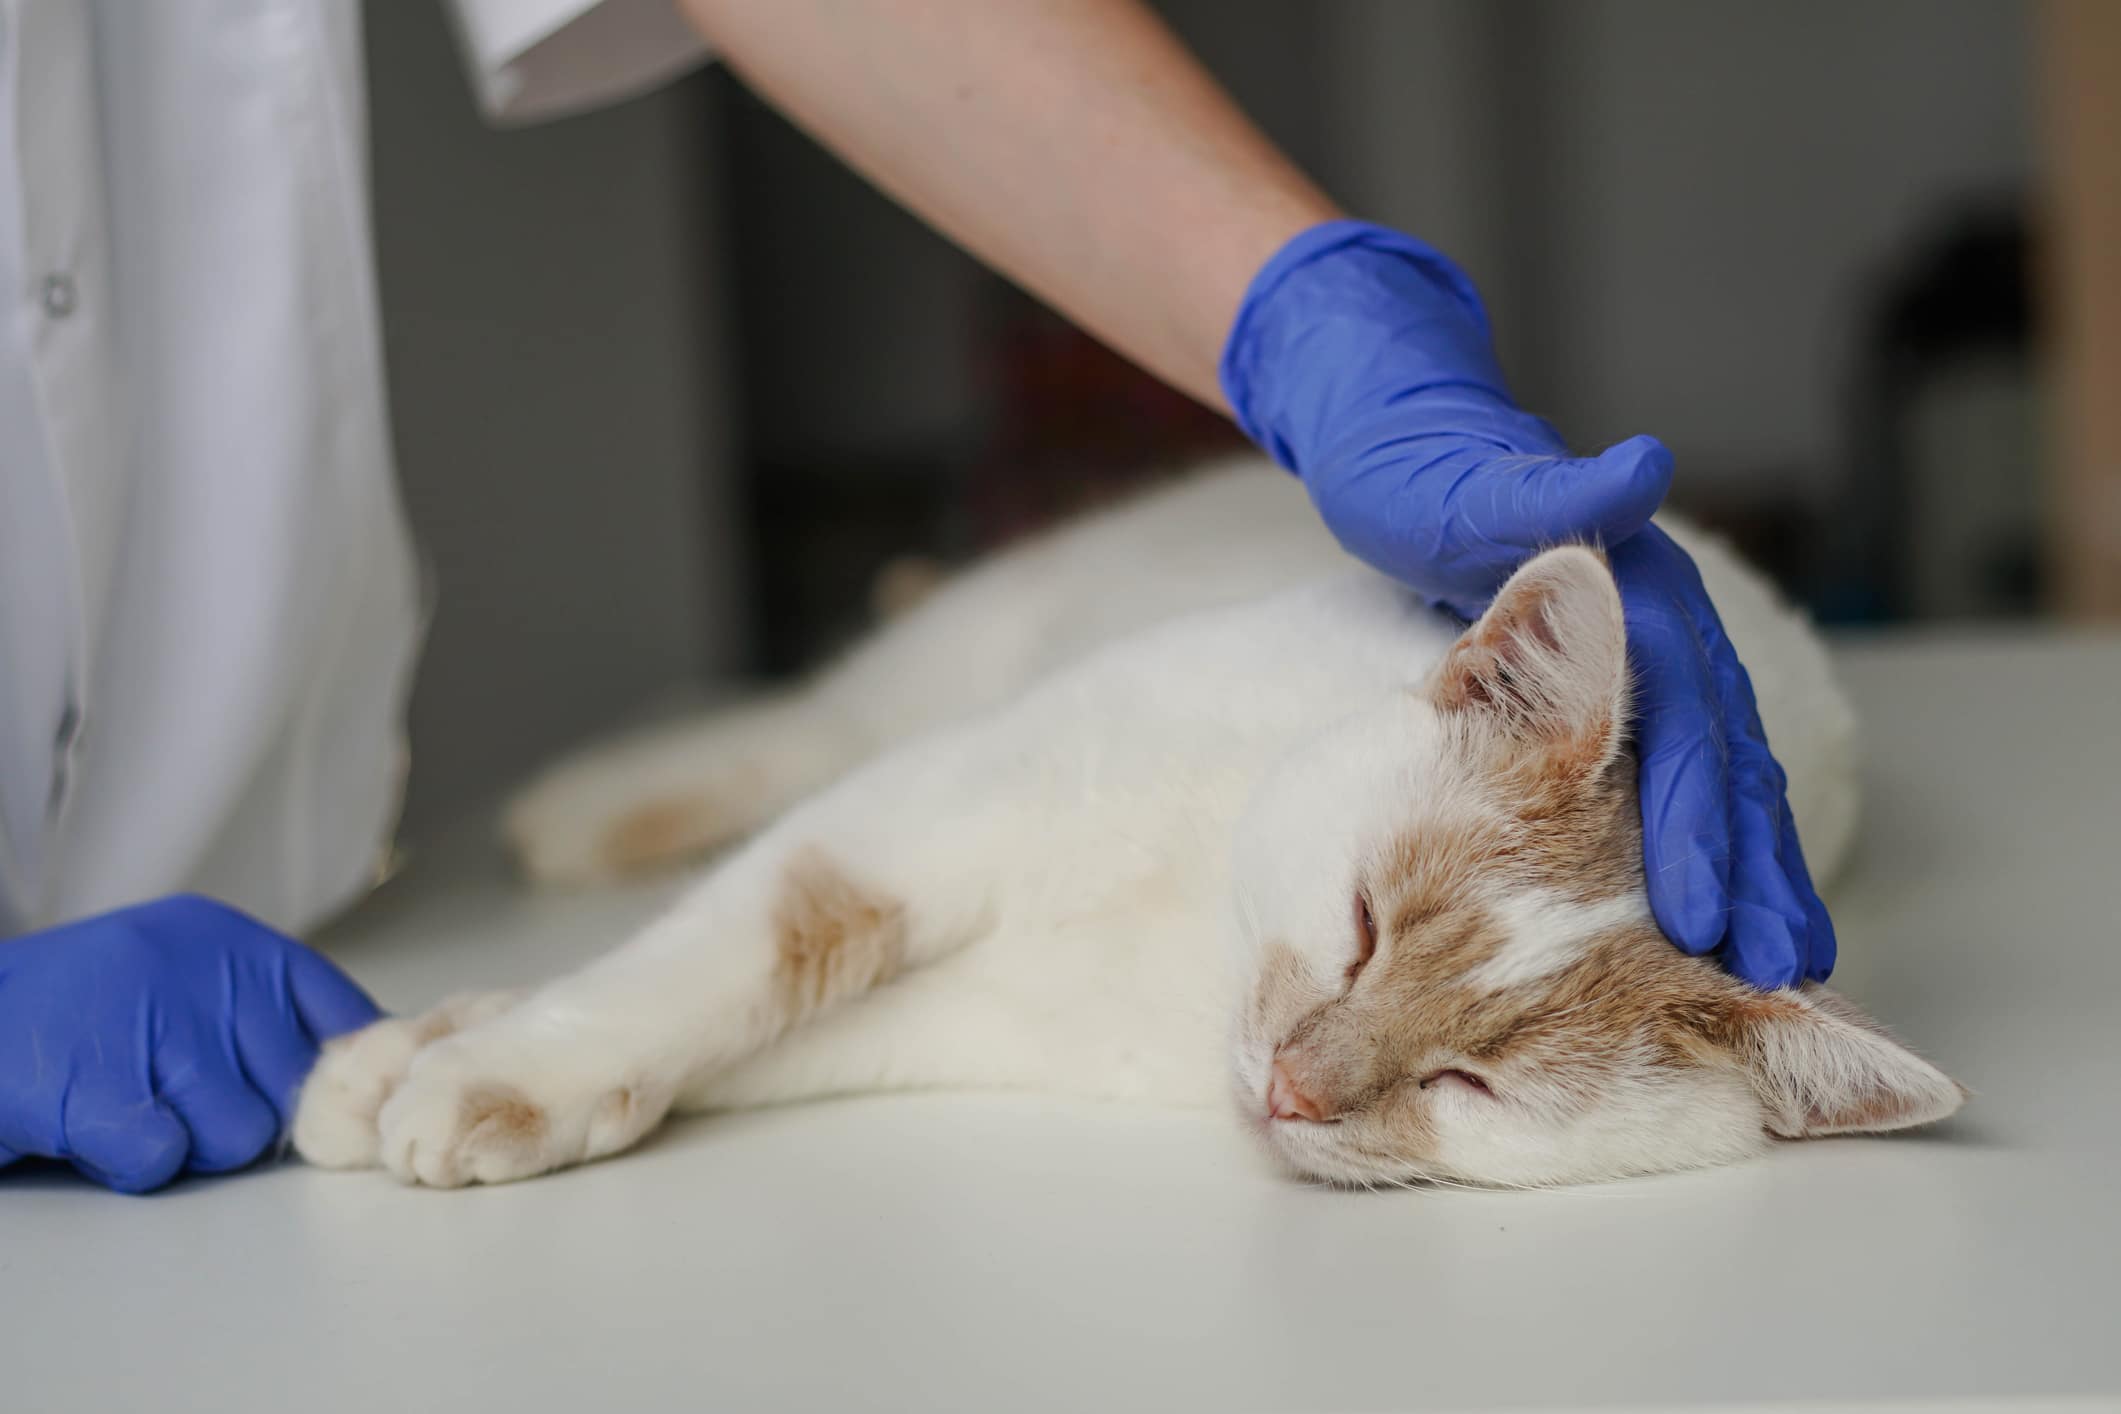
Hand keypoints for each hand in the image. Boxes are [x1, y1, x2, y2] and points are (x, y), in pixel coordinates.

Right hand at [0, 895, 381, 1191]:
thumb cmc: (71, 1013)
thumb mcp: (176, 983)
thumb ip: (263, 1014)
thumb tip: (362, 1060)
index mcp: (224, 941)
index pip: (338, 1011)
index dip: (341, 1071)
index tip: (334, 1103)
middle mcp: (197, 971)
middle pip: (291, 1092)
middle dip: (242, 1115)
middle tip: (175, 1101)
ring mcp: (148, 1026)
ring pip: (237, 1135)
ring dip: (186, 1145)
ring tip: (126, 1109)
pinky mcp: (94, 1090)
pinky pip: (164, 1160)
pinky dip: (130, 1162)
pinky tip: (91, 1130)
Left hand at [1220, 220, 1831, 985]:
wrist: (1410, 440)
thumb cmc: (1422, 476)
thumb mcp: (1459, 485)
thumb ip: (1540, 492)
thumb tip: (1639, 469)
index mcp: (1637, 597)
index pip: (1683, 722)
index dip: (1694, 819)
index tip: (1698, 911)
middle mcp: (1662, 633)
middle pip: (1725, 763)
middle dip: (1748, 869)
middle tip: (1767, 972)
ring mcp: (1650, 664)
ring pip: (1724, 778)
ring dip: (1755, 870)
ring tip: (1786, 966)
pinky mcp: (1623, 691)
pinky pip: (1683, 779)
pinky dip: (1715, 846)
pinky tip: (1727, 914)